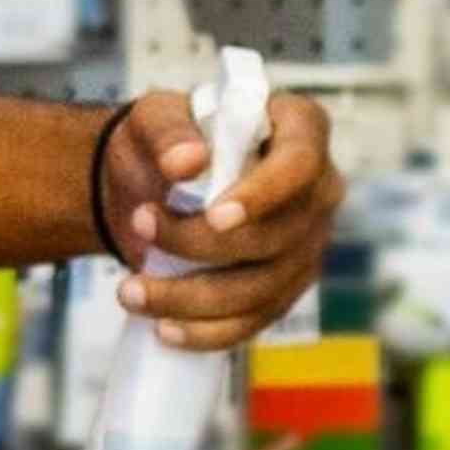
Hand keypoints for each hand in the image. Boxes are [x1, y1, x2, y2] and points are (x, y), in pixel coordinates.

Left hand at [100, 83, 340, 350]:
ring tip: (131, 291)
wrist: (149, 187)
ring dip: (192, 297)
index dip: (263, 195)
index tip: (215, 216)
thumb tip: (185, 162)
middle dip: (201, 244)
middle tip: (139, 226)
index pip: (300, 164)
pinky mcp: (284, 288)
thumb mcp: (155, 118)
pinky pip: (254, 322)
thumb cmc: (164, 142)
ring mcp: (307, 245)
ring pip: (262, 289)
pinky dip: (207, 332)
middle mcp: (318, 191)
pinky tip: (164, 330)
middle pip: (276, 235)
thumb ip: (168, 132)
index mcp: (301, 130)